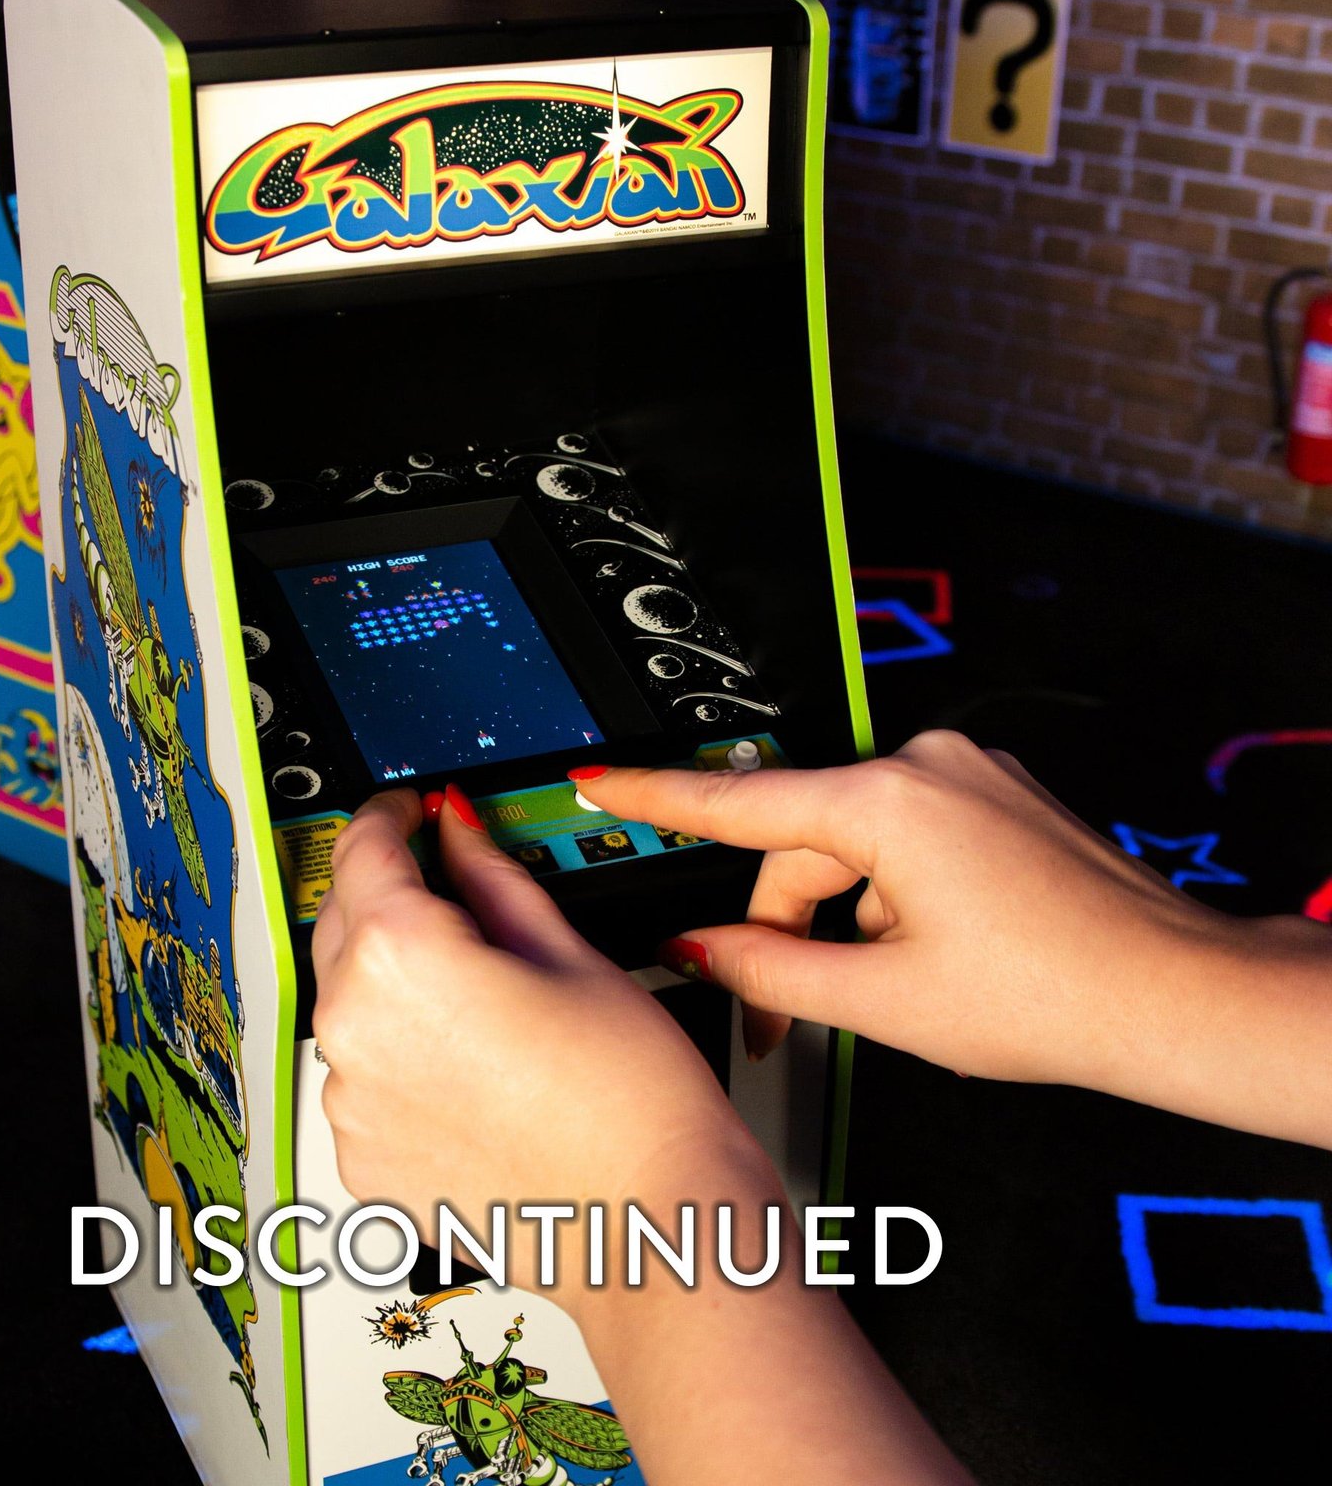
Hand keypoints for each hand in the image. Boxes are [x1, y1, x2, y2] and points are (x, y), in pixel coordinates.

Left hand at [310, 785, 774, 1310]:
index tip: (413, 812)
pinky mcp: (362, 1162)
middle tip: (453, 892)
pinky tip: (468, 1067)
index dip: (392, 814)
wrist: (651, 1223)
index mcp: (401, 956)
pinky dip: (396, 1058)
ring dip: (393, 982)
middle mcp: (356, 1029)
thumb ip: (490, 875)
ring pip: (352, 1004)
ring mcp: (353, 1104)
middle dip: (390, 894)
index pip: (364, 848)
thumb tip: (458, 828)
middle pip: (345, 922)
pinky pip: (362, 1079)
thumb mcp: (568, 950)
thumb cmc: (630, 1097)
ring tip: (481, 1002)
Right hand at [575, 731, 1331, 1146]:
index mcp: (890, 803)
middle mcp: (927, 766)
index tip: (599, 779)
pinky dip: (889, 891)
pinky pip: (902, 835)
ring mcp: (967, 775)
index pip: (738, 800)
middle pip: (801, 841)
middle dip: (786, 922)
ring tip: (896, 986)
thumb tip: (702, 948)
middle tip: (782, 1009)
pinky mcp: (992, 795)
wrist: (1177, 995)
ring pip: (852, 844)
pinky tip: (933, 951)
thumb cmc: (1059, 996)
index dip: (654, 797)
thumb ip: (767, 970)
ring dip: (847, 914)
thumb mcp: (883, 999)